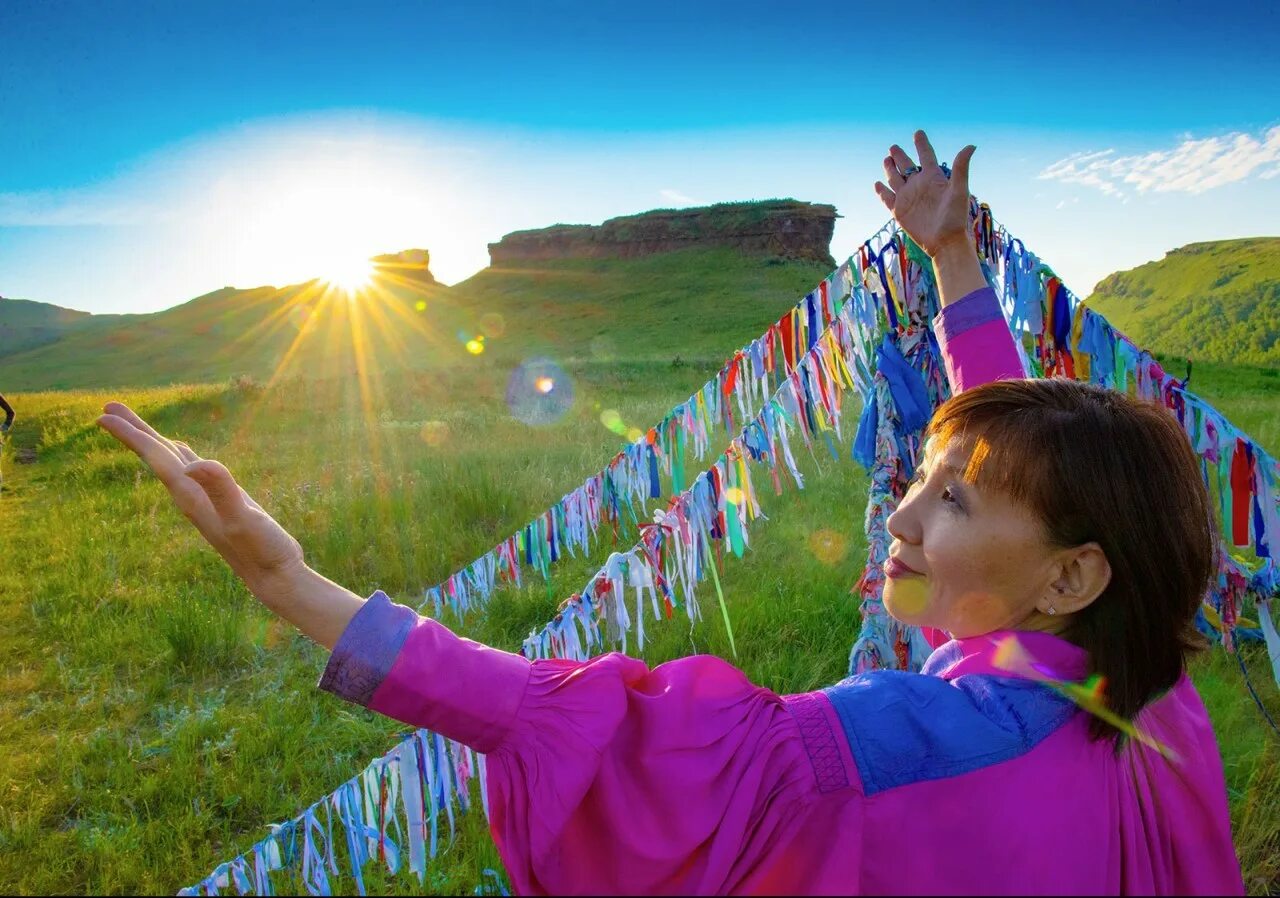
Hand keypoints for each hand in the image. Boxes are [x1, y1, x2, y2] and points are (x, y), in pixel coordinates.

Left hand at [96, 402, 304, 592]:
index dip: (132, 436)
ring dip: (154, 444)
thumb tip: (194, 464)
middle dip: (134, 433)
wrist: (274, 578)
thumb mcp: (244, 518)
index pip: (156, 459)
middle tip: (108, 409)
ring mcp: (205, 501)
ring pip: (173, 465)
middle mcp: (192, 498)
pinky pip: (193, 474)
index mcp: (192, 497)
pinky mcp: (221, 503)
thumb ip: (221, 491)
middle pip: (157, 458)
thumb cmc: (262, 550)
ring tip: (138, 429)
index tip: (102, 416)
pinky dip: (182, 459)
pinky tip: (183, 457)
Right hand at [874, 130, 976, 259]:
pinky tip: (878, 183)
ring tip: (887, 159)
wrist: (944, 242)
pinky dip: (881, 190)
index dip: (921, 144)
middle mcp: (919, 185)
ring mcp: (908, 197)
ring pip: (896, 178)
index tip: (917, 133)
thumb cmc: (955, 217)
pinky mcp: (899, 211)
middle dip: (900, 155)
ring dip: (890, 169)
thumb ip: (961, 167)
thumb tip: (971, 146)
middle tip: (893, 147)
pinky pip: (887, 198)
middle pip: (907, 165)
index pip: (926, 155)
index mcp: (933, 177)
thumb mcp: (960, 190)